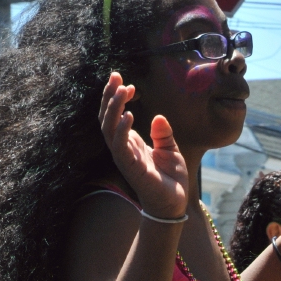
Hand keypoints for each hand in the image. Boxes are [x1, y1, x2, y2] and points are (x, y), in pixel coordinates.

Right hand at [99, 72, 186, 219]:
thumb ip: (163, 134)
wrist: (174, 203)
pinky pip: (120, 146)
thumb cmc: (170, 179)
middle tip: (116, 76)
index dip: (115, 97)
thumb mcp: (170, 150)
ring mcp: (124, 158)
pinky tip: (128, 115)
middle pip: (106, 117)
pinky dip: (122, 130)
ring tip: (123, 90)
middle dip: (109, 96)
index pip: (114, 115)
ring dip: (114, 108)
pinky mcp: (130, 168)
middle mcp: (122, 148)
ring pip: (109, 128)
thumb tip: (158, 117)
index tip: (124, 81)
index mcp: (129, 142)